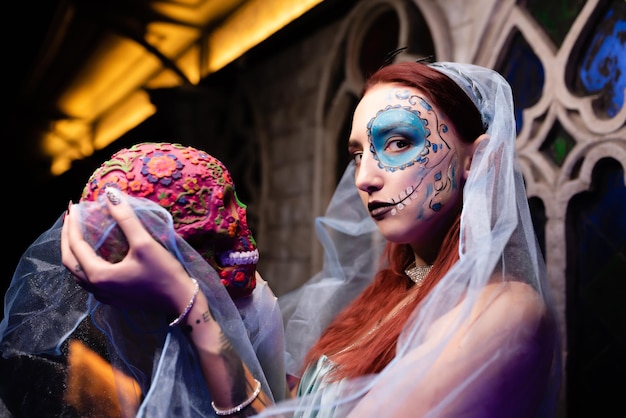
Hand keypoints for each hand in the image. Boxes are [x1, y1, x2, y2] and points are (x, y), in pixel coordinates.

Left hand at [61, 188, 196, 315]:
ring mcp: (104, 296)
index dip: (73, 224)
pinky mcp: (113, 298)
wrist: (181, 301)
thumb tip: (110, 193)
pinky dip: (84, 263)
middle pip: (69, 261)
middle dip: (67, 238)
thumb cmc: (163, 273)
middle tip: (71, 218)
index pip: (76, 246)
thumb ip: (125, 218)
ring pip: (77, 272)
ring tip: (76, 233)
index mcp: (99, 275)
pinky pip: (88, 279)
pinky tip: (93, 254)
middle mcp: (96, 288)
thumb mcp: (144, 244)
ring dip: (73, 251)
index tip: (73, 206)